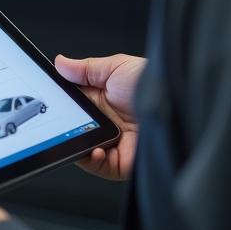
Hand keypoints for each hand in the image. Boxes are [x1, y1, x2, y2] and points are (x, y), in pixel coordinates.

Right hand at [55, 53, 143, 179]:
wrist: (179, 107)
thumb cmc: (154, 82)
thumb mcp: (116, 67)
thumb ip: (86, 69)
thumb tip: (61, 64)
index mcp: (104, 96)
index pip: (75, 101)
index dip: (62, 101)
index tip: (51, 98)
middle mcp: (108, 120)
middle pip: (76, 125)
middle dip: (66, 122)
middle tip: (59, 117)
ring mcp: (114, 141)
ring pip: (84, 146)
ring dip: (77, 142)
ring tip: (74, 133)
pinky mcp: (121, 161)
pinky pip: (99, 165)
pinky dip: (91, 160)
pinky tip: (93, 149)